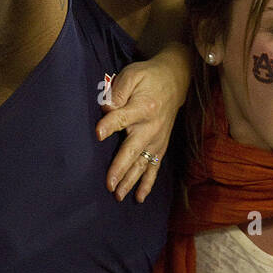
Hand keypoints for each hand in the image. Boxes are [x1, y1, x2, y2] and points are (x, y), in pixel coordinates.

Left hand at [97, 44, 189, 201]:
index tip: (98, 134)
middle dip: (121, 167)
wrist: (175, 81)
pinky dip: (147, 183)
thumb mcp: (132, 75)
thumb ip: (118, 90)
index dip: (110, 125)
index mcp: (143, 107)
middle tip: (109, 184)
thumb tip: (105, 107)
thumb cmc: (147, 78)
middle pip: (133, 149)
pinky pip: (154, 167)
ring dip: (131, 180)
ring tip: (118, 195)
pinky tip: (138, 197)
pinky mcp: (160, 146)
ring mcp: (157, 139)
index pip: (122, 117)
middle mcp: (151, 127)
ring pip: (142, 163)